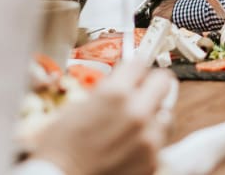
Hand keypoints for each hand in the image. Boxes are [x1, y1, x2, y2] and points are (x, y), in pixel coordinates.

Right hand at [32, 60, 174, 174]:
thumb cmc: (58, 150)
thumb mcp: (75, 107)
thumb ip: (105, 92)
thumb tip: (121, 85)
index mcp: (115, 94)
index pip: (140, 63)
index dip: (133, 69)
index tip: (132, 74)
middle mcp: (137, 112)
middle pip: (163, 81)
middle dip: (152, 85)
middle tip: (143, 92)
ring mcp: (148, 138)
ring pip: (166, 114)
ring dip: (153, 116)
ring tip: (135, 125)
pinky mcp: (152, 160)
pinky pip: (159, 142)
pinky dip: (148, 141)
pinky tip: (130, 146)